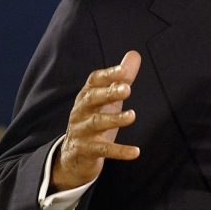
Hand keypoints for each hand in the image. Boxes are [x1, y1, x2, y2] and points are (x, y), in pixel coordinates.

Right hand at [51, 51, 141, 191]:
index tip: (124, 71)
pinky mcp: (86, 150)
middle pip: (92, 99)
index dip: (108, 75)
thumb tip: (135, 54)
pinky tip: (136, 152)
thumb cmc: (95, 118)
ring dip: (114, 119)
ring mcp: (81, 131)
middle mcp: (81, 111)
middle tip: (127, 89)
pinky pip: (103, 150)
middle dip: (108, 93)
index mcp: (87, 95)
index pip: (94, 81)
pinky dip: (119, 151)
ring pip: (96, 123)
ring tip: (132, 115)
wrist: (74, 155)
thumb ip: (122, 78)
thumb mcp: (108, 98)